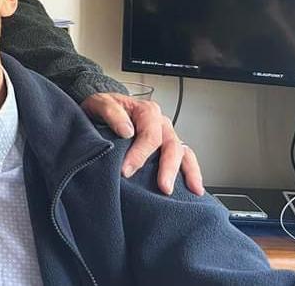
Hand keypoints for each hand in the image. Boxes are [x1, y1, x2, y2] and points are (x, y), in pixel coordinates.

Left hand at [80, 92, 203, 195]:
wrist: (100, 112)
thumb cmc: (102, 109)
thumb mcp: (100, 104)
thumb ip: (111, 113)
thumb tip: (127, 131)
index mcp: (146, 112)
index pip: (150, 135)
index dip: (139, 155)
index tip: (126, 171)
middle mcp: (160, 123)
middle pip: (171, 145)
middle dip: (168, 168)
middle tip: (163, 187)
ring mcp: (166, 135)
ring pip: (183, 152)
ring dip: (187, 172)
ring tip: (190, 190)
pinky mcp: (167, 148)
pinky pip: (186, 158)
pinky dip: (192, 172)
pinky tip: (194, 188)